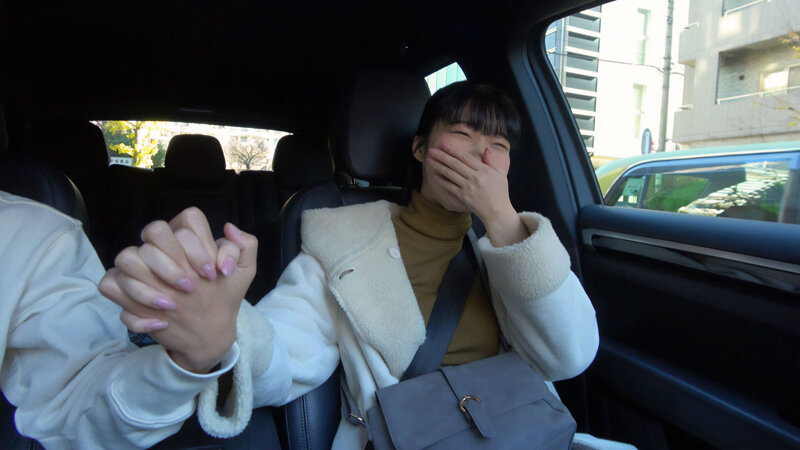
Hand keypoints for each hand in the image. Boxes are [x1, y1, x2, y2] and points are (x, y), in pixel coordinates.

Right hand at [99, 208, 256, 372]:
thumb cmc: (224, 297)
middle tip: (192, 288)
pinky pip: (109, 285)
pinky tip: (158, 322)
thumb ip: (245, 247)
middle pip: (155, 230)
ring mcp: (140, 270)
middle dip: (173, 262)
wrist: (209, 333)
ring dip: (148, 284)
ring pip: (126, 256)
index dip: (199, 244)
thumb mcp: (243, 274)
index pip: (188, 219)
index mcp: (189, 240)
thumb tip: (228, 227)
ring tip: (172, 305)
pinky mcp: (124, 292)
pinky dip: (130, 304)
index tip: (213, 273)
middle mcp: (162, 250)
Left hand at [426, 143, 526, 245]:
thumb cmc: (500, 194)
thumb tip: (487, 148)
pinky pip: (450, 187)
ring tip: (430, 160)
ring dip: (439, 166)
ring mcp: (469, 187)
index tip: (444, 144)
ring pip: (451, 174)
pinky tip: (435, 175)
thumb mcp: (501, 174)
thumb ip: (493, 161)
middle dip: (442, 156)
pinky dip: (442, 181)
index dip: (454, 150)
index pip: (466, 157)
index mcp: (485, 170)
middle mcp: (476, 177)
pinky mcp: (464, 197)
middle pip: (456, 164)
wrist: (498, 212)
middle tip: (432, 150)